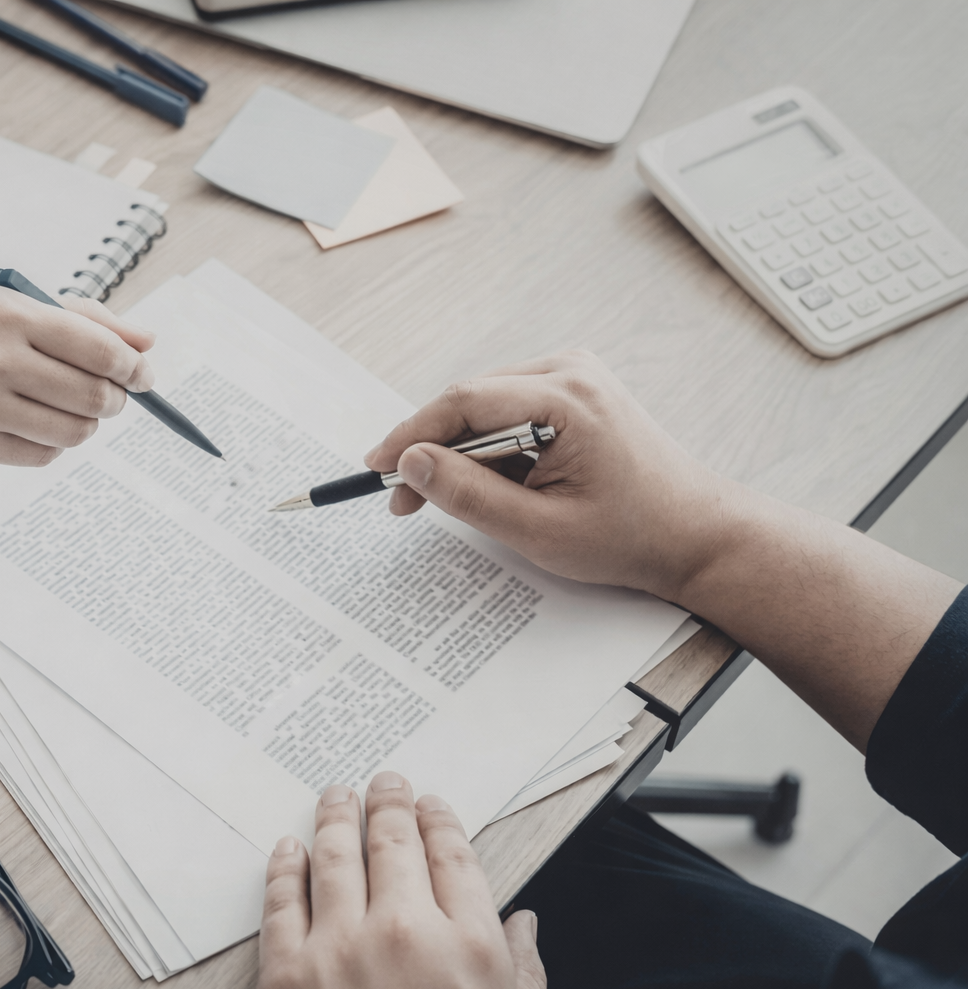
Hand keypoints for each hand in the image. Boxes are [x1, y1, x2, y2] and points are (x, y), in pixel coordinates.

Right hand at [0, 284, 154, 464]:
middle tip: (111, 395)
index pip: (99, 348)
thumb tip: (147, 343)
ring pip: (72, 432)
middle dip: (116, 399)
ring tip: (72, 409)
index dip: (133, 367)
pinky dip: (53, 444)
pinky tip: (38, 425)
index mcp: (9, 313)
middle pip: (93, 396)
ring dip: (87, 425)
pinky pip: (38, 455)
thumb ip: (77, 318)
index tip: (143, 374)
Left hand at [254, 773, 545, 988]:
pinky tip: (288, 849)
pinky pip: (281, 901)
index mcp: (470, 949)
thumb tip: (525, 924)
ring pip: (335, 856)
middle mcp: (406, 934)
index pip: (455, 855)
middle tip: (385, 782)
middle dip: (390, 803)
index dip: (441, 820)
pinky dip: (284, 866)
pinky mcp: (283, 976)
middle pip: (395, 843)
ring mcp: (339, 951)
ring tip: (336, 797)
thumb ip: (523, 975)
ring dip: (336, 817)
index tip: (433, 805)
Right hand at [363, 351, 742, 602]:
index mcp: (567, 400)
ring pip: (485, 407)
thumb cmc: (630, 536)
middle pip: (470, 400)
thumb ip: (469, 494)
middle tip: (403, 499)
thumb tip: (412, 462)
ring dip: (460, 452)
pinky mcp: (573, 392)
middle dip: (432, 450)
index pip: (463, 401)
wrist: (694, 535)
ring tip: (455, 501)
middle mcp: (570, 371)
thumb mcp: (538, 530)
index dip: (411, 435)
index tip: (376, 468)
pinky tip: (495, 485)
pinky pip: (508, 411)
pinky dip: (489, 448)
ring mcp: (574, 377)